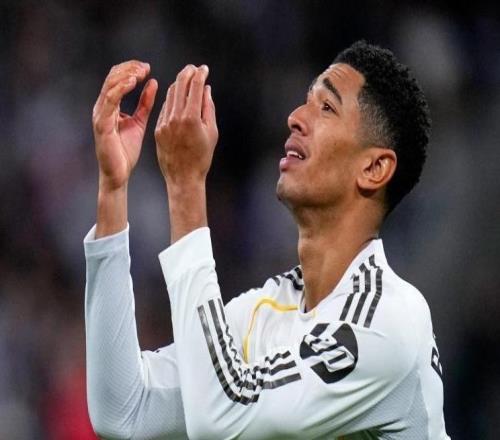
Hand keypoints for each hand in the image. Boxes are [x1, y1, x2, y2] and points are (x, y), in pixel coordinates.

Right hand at [93, 60, 157, 191]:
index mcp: (109, 105)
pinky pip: (110, 101)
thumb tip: (153, 82)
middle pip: (112, 77)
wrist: (118, 173)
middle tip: (146, 67)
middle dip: (130, 69)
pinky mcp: (102, 124)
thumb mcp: (139, 121)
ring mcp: (100, 114)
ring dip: (126, 76)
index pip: (117, 78)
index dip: (131, 69)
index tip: (147, 67)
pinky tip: (132, 83)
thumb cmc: (126, 150)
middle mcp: (102, 107)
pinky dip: (120, 89)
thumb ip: (145, 103)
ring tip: (141, 72)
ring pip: (110, 85)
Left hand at [154, 64, 217, 186]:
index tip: (204, 69)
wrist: (183, 177)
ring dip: (178, 85)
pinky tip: (177, 98)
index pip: (195, 86)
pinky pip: (164, 109)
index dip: (200, 74)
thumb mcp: (212, 132)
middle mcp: (175, 117)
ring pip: (170, 95)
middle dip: (187, 73)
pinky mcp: (158, 129)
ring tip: (186, 80)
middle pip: (180, 85)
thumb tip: (206, 89)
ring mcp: (164, 123)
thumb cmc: (202, 157)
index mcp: (191, 117)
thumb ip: (208, 108)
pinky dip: (172, 100)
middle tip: (194, 68)